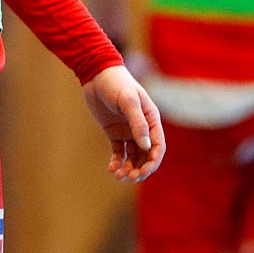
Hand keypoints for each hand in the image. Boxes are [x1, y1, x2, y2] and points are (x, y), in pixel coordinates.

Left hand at [82, 64, 164, 183]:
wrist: (96, 74)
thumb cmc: (116, 83)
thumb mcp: (128, 101)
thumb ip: (138, 123)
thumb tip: (147, 147)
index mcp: (151, 119)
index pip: (158, 146)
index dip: (153, 162)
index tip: (143, 172)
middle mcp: (142, 127)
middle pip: (146, 155)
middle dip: (140, 169)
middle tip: (130, 177)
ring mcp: (128, 131)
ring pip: (133, 157)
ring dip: (128, 168)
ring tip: (118, 175)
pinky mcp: (114, 133)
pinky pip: (119, 152)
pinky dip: (117, 162)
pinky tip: (111, 168)